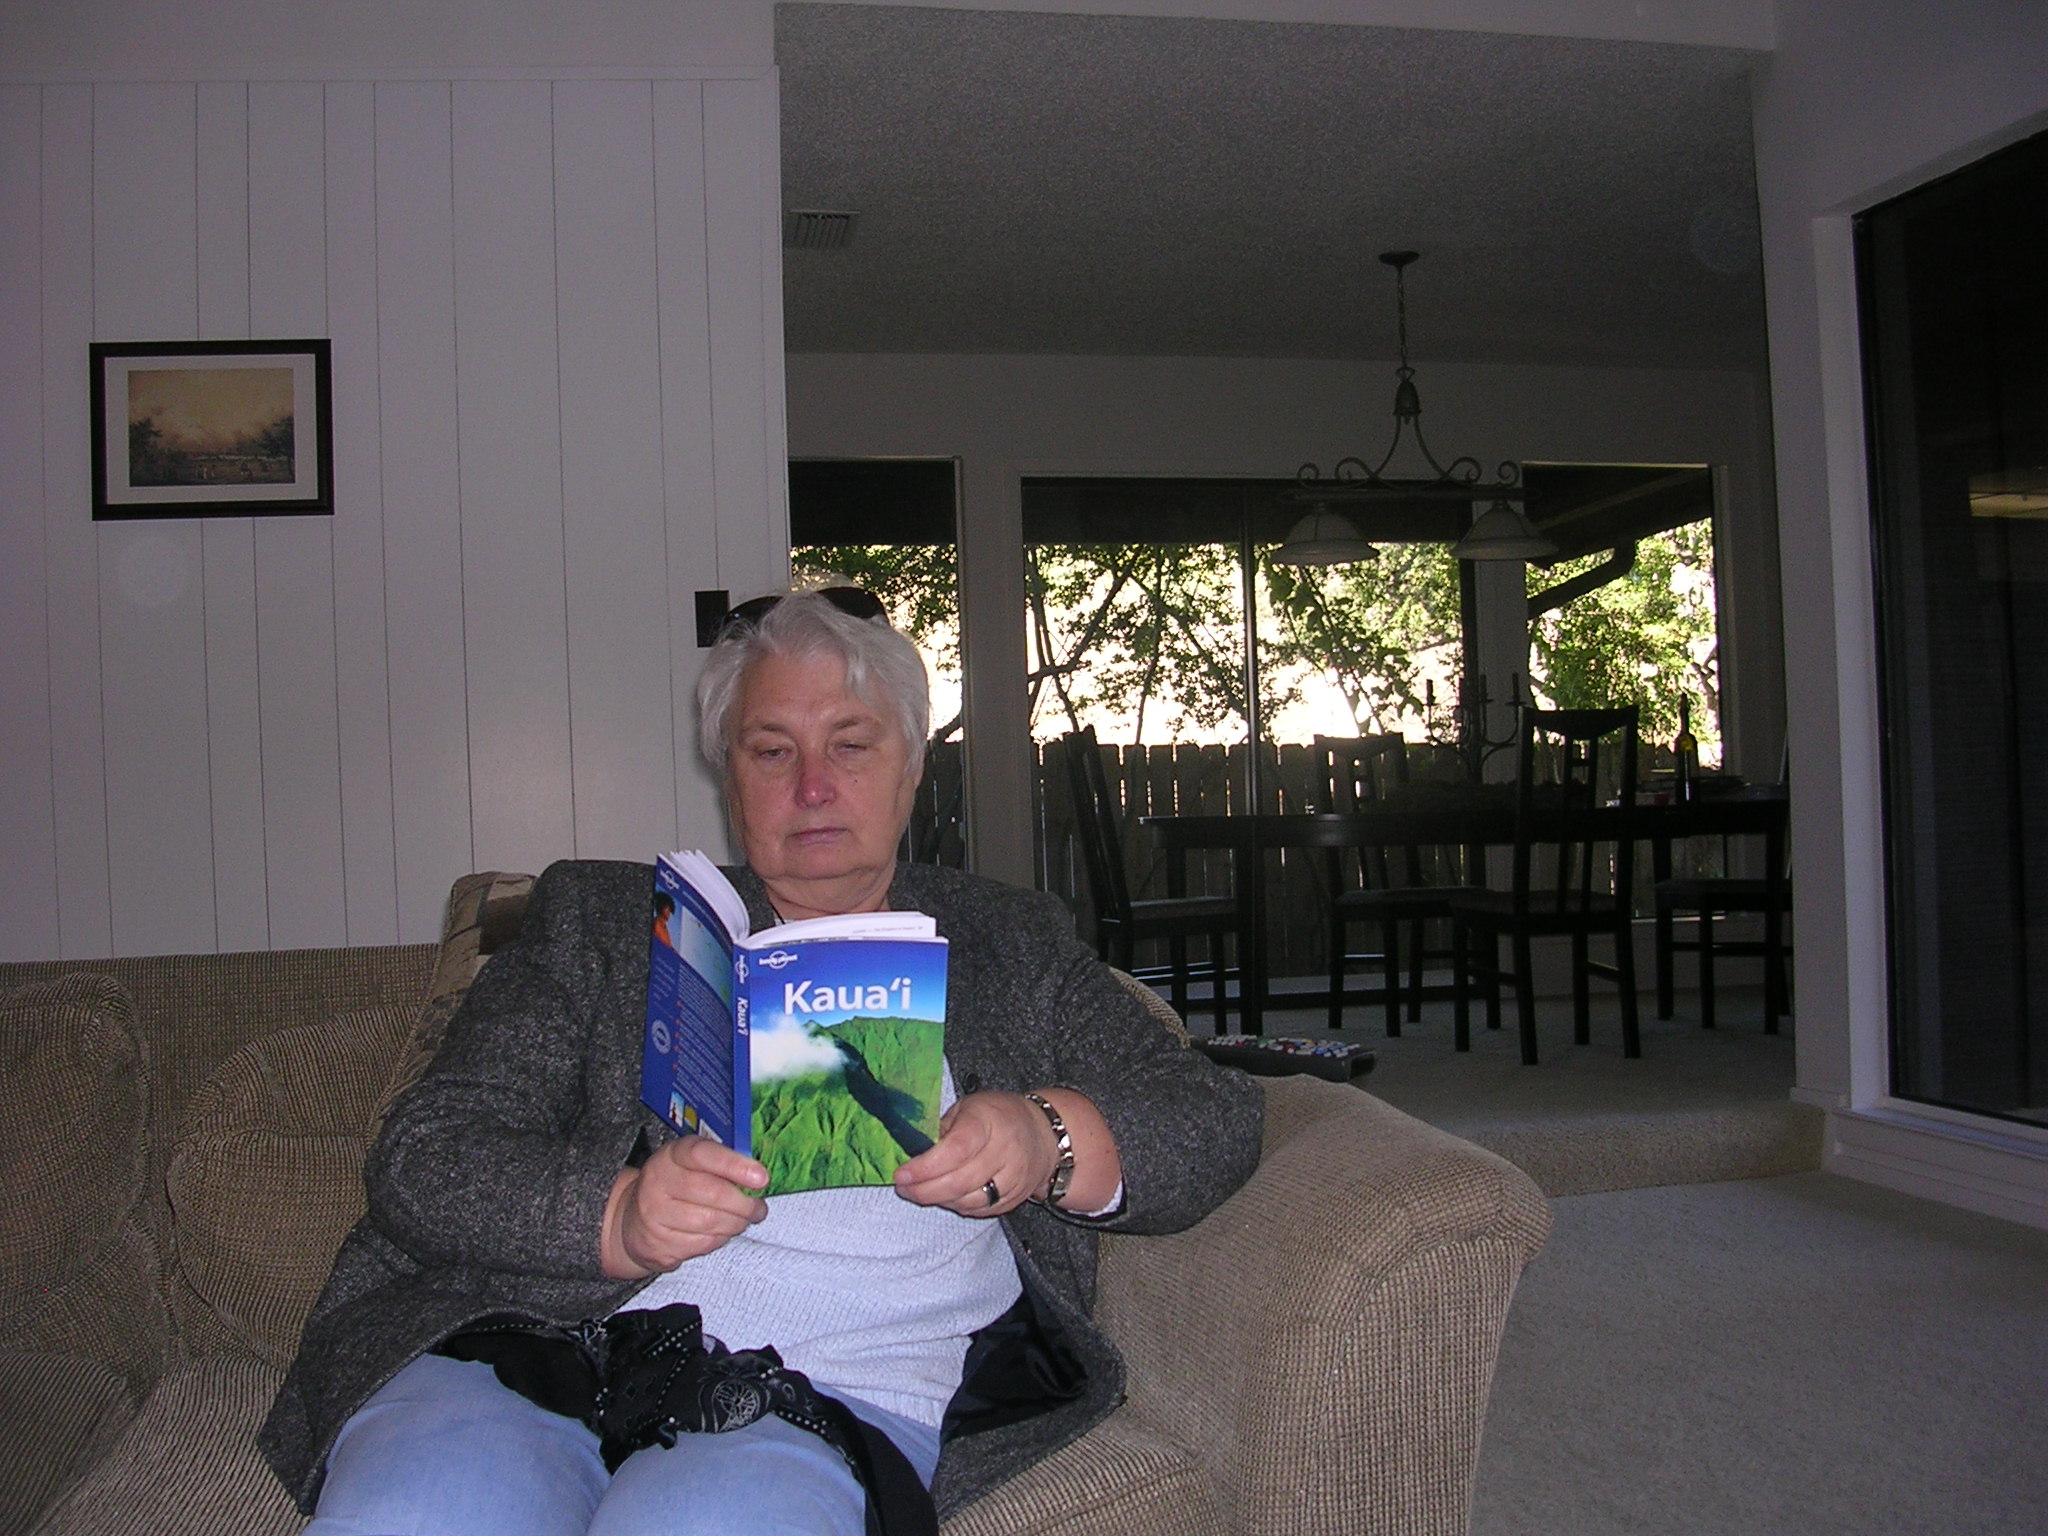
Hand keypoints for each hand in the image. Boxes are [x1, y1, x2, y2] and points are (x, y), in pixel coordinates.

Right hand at [601, 1135, 768, 1279]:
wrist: (632, 1221)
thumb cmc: (676, 1187)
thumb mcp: (691, 1165)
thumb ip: (721, 1164)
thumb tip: (759, 1176)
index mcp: (671, 1155)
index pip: (702, 1154)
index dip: (734, 1165)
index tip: (762, 1178)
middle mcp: (657, 1182)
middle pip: (711, 1193)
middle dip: (744, 1203)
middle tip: (759, 1208)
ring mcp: (653, 1215)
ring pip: (710, 1222)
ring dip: (736, 1223)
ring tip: (744, 1220)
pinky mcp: (657, 1245)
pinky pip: (702, 1244)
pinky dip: (720, 1239)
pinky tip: (722, 1232)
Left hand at [892, 1091, 1055, 1217]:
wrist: (1043, 1135)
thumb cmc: (996, 1116)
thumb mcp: (966, 1108)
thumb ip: (941, 1130)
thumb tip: (911, 1155)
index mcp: (989, 1120)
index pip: (956, 1150)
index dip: (925, 1167)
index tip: (902, 1175)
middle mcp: (1006, 1150)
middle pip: (960, 1181)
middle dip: (924, 1190)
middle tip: (903, 1187)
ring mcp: (1014, 1178)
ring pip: (969, 1201)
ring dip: (938, 1200)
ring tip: (919, 1192)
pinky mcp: (1015, 1198)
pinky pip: (980, 1210)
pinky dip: (957, 1206)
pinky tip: (944, 1196)